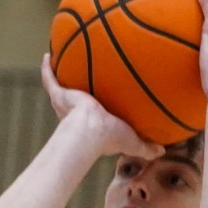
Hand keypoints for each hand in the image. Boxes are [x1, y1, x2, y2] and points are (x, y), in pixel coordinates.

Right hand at [41, 55, 160, 159]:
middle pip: (77, 97)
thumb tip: (162, 151)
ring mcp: (66, 102)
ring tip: (61, 61)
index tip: (103, 99)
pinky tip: (46, 55)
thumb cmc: (110, 136)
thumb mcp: (132, 141)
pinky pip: (50, 79)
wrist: (90, 130)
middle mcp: (78, 112)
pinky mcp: (59, 95)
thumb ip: (145, 146)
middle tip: (82, 76)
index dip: (99, 107)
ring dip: (61, 75)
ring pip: (62, 86)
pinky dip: (47, 68)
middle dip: (79, 89)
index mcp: (94, 121)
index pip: (96, 113)